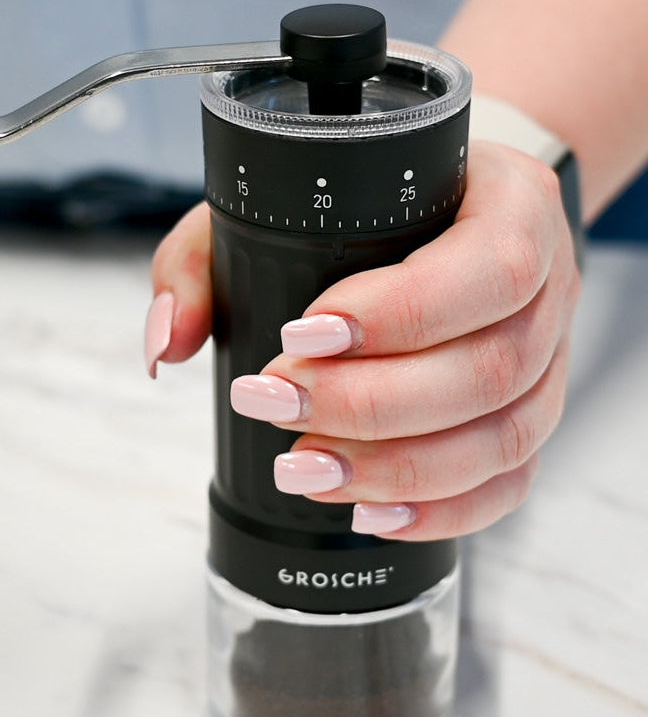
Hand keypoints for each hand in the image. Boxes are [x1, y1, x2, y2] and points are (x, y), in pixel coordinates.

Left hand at [145, 142, 580, 539]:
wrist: (451, 215)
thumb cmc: (368, 209)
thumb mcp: (278, 203)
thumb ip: (204, 260)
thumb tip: (170, 342)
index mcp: (509, 210)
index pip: (483, 267)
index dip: (397, 314)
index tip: (300, 335)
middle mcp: (545, 289)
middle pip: (486, 368)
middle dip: (367, 403)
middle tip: (274, 404)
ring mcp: (547, 364)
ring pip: (498, 437)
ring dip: (394, 468)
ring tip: (303, 469)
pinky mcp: (529, 422)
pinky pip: (507, 484)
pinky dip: (438, 511)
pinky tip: (369, 512)